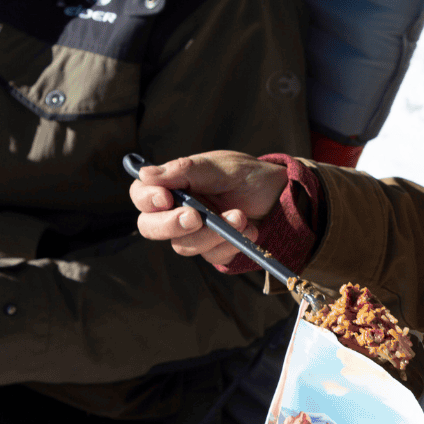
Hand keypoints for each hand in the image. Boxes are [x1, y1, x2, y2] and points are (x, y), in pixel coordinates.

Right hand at [129, 151, 286, 265]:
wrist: (281, 195)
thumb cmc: (248, 176)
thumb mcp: (220, 167)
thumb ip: (185, 170)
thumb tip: (145, 173)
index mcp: (174, 186)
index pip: (142, 195)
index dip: (147, 199)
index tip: (166, 198)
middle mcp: (178, 211)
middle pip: (150, 228)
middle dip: (171, 225)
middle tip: (196, 218)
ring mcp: (196, 233)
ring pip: (184, 245)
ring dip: (213, 234)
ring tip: (241, 217)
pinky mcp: (216, 249)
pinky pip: (213, 256)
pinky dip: (232, 243)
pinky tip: (250, 230)